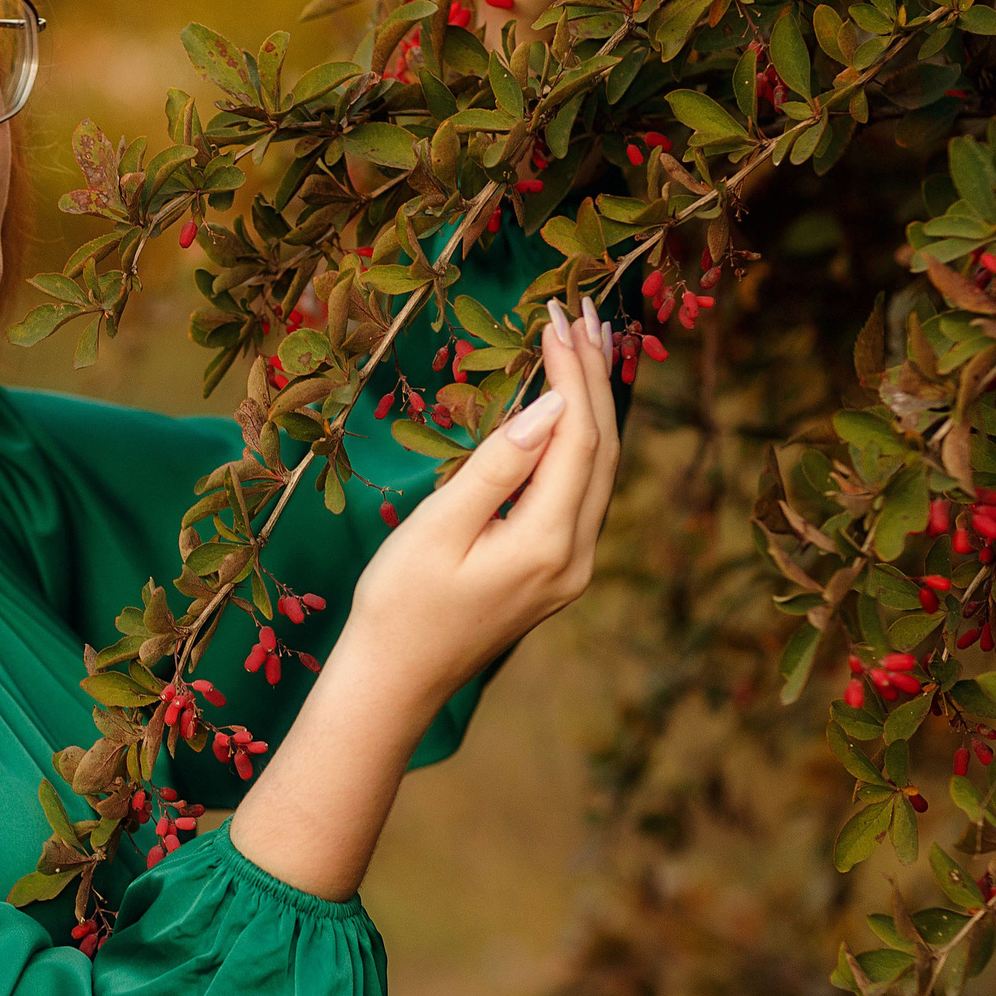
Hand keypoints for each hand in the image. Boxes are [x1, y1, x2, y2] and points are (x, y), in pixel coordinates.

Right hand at [222, 296, 623, 902]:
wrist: (393, 683)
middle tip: (582, 311)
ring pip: (599, 471)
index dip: (572, 373)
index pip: (578, 438)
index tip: (557, 314)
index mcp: (547, 543)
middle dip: (594, 378)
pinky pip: (583, 492)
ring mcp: (571, 569)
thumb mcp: (437, 529)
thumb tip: (548, 408)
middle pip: (602, 450)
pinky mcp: (556, 572)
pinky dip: (582, 442)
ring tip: (586, 344)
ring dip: (593, 406)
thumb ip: (496, 467)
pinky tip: (571, 410)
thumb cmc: (398, 605)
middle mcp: (575, 557)